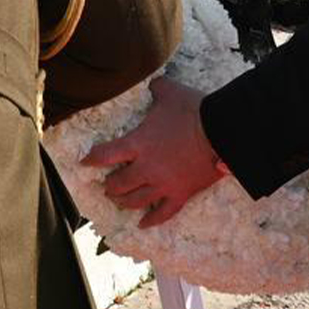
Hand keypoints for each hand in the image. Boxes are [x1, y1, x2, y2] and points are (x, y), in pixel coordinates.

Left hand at [81, 77, 228, 228]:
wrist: (223, 132)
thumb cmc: (194, 111)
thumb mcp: (170, 92)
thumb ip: (156, 88)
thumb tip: (153, 84)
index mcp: (138, 143)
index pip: (105, 154)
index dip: (92, 159)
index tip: (85, 162)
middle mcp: (146, 168)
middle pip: (119, 184)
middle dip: (110, 185)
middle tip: (107, 185)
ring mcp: (163, 184)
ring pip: (136, 201)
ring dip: (124, 202)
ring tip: (119, 201)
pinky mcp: (180, 194)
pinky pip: (163, 213)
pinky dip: (152, 220)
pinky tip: (143, 224)